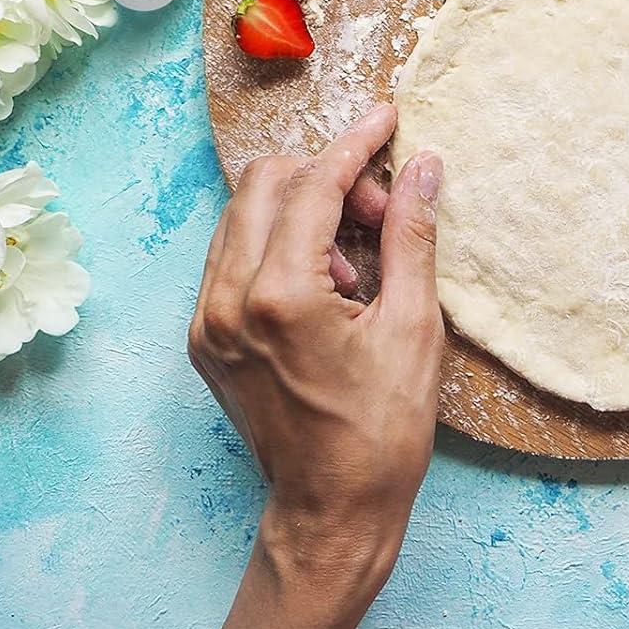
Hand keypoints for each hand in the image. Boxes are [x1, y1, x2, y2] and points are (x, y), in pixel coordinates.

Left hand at [188, 105, 443, 628]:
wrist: (331, 511)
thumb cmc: (382, 430)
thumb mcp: (414, 325)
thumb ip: (411, 233)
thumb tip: (423, 166)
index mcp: (279, 296)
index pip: (313, 184)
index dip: (356, 143)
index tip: (389, 117)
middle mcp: (227, 301)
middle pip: (267, 182)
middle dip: (329, 177)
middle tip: (382, 211)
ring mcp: (207, 321)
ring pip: (243, 213)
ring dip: (302, 207)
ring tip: (358, 255)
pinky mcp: (205, 338)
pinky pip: (233, 254)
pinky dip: (280, 243)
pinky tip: (327, 280)